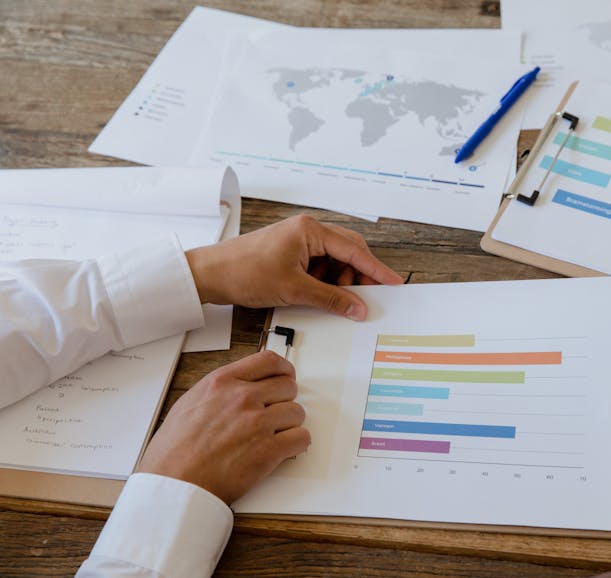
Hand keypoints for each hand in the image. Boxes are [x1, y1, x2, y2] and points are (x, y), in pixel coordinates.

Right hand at [138, 350, 308, 503]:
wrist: (174, 486)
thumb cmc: (174, 453)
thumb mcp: (190, 404)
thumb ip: (220, 391)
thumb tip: (241, 387)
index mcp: (222, 382)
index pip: (269, 360)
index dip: (283, 370)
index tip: (286, 377)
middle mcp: (243, 398)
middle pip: (288, 387)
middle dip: (284, 400)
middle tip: (276, 413)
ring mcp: (257, 423)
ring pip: (297, 412)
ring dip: (290, 424)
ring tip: (274, 435)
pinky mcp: (268, 450)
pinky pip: (301, 438)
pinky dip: (296, 444)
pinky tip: (283, 449)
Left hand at [185, 215, 403, 319]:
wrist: (211, 275)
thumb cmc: (245, 272)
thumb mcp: (294, 289)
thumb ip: (332, 298)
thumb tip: (358, 308)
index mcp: (311, 230)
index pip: (355, 250)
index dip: (376, 269)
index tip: (393, 283)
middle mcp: (308, 230)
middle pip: (348, 252)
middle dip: (358, 277)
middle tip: (366, 299)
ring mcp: (300, 241)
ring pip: (335, 261)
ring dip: (340, 282)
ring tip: (335, 300)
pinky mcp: (292, 253)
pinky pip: (320, 266)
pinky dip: (325, 282)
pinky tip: (321, 296)